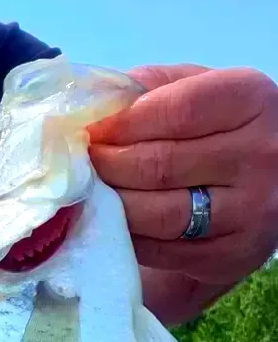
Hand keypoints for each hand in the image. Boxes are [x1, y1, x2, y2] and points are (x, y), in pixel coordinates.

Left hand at [88, 64, 277, 286]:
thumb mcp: (195, 88)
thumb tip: (90, 104)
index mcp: (251, 99)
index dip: (121, 123)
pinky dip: (127, 236)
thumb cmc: (214, 124)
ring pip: (159, 214)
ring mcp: (251, 210)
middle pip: (160, 165)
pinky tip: (112, 220)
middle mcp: (260, 155)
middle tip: (81, 165)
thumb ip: (148, 87)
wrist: (265, 180)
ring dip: (112, 204)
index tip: (88, 132)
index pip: (176, 111)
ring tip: (90, 191)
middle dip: (107, 165)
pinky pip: (163, 250)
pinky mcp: (234, 254)